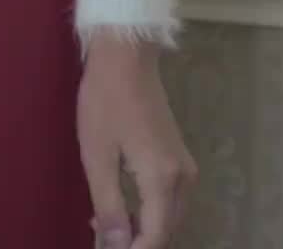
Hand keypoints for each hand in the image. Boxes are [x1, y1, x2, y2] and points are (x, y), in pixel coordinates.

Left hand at [77, 34, 196, 246]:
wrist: (126, 54)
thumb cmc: (106, 100)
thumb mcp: (98, 156)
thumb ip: (109, 207)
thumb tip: (116, 248)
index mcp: (163, 181)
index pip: (155, 238)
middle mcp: (183, 178)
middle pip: (165, 231)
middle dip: (136, 242)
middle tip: (100, 237)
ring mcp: (184, 166)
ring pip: (168, 217)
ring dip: (141, 229)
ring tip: (104, 225)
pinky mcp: (179, 156)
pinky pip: (169, 199)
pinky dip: (148, 211)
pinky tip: (120, 207)